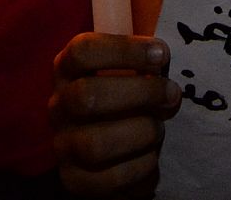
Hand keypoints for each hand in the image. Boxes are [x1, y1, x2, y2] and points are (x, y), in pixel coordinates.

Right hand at [51, 33, 179, 196]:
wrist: (113, 153)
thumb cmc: (127, 99)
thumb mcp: (127, 71)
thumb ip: (141, 60)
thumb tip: (163, 55)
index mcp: (68, 70)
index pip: (82, 52)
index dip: (124, 50)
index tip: (161, 54)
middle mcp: (59, 106)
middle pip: (86, 96)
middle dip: (140, 93)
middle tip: (171, 93)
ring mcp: (64, 146)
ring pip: (95, 143)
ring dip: (142, 132)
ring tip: (160, 127)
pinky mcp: (77, 181)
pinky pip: (110, 178)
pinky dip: (141, 165)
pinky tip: (152, 155)